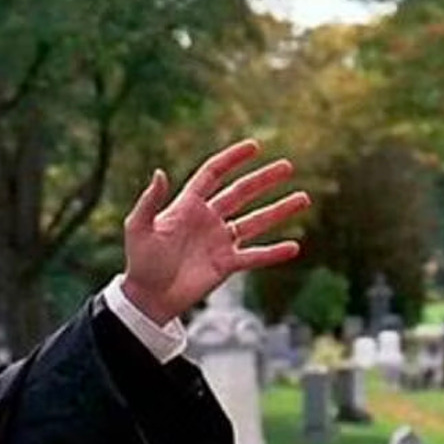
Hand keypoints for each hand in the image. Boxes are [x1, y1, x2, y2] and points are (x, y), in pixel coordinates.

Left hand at [119, 138, 310, 323]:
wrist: (148, 297)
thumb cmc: (140, 261)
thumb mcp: (139, 228)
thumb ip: (150, 201)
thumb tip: (160, 172)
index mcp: (187, 206)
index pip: (213, 174)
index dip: (231, 159)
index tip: (254, 146)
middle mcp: (207, 220)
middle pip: (241, 193)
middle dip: (264, 180)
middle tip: (287, 166)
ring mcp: (219, 241)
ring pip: (255, 221)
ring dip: (279, 210)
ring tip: (304, 198)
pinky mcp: (226, 264)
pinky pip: (255, 256)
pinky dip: (273, 252)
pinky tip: (294, 246)